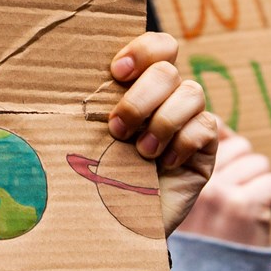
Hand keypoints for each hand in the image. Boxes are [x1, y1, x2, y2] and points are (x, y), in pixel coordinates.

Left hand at [107, 33, 217, 234]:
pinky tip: (164, 165)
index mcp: (139, 84)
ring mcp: (190, 120)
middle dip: (140, 97)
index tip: (116, 72)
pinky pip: (205, 127)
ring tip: (141, 152)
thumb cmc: (97, 176)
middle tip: (117, 128)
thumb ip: (94, 105)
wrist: (118, 224)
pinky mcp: (205, 147)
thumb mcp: (89, 135)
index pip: (158, 46)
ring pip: (191, 93)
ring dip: (161, 122)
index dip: (142, 49)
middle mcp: (168, 96)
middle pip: (168, 68)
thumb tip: (64, 72)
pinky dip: (181, 143)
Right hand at [173, 130, 270, 247]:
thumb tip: (218, 122)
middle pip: (240, 146)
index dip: (220, 142)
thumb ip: (193, 159)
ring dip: (257, 184)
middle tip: (233, 199)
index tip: (220, 165)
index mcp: (173, 171)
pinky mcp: (245, 207)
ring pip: (258, 163)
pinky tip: (255, 217)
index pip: (206, 128)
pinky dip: (270, 199)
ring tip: (242, 210)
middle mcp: (192, 178)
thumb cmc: (195, 241)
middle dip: (242, 168)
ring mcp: (219, 192)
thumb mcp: (179, 195)